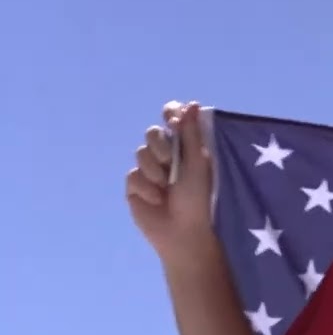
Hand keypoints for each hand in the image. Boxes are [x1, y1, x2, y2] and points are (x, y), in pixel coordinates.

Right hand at [125, 100, 216, 263]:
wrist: (182, 230)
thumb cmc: (197, 197)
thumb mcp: (198, 164)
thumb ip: (192, 134)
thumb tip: (193, 104)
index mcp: (186, 148)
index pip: (174, 120)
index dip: (170, 114)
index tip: (172, 118)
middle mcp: (166, 155)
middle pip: (152, 133)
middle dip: (160, 145)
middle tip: (170, 162)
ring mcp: (149, 170)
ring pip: (140, 153)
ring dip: (154, 170)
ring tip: (166, 188)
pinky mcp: (135, 185)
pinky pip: (132, 175)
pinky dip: (145, 188)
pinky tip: (155, 201)